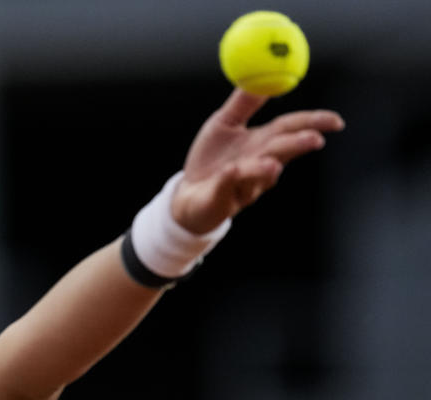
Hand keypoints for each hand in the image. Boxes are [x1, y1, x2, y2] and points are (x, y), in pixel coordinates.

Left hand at [171, 89, 344, 233]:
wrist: (186, 194)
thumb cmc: (210, 158)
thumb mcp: (224, 123)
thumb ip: (244, 102)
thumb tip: (262, 75)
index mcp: (262, 144)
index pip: (293, 130)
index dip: (315, 124)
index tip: (336, 122)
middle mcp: (258, 166)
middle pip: (281, 153)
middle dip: (297, 146)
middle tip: (314, 140)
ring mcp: (242, 185)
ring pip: (256, 176)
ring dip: (263, 169)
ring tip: (271, 163)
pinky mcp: (220, 200)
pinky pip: (225, 187)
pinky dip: (228, 179)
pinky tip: (230, 170)